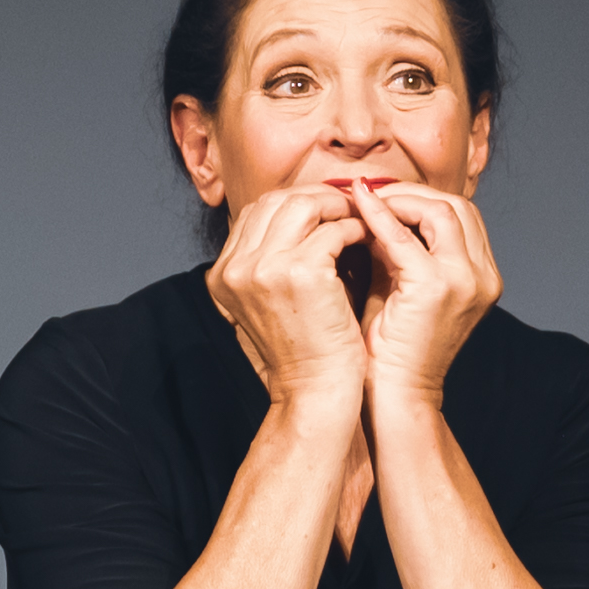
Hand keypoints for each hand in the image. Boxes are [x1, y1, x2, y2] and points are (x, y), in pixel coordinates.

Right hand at [208, 187, 369, 407]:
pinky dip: (353, 229)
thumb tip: (302, 214)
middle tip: (347, 204)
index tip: (323, 208)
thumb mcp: (270, 302)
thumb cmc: (305, 349)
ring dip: (335, 206)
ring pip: (301, 204)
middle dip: (315, 196)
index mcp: (222, 275)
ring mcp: (263, 268)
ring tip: (357, 218)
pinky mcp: (299, 272)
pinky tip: (366, 239)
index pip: (255, 213)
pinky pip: (332, 229)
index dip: (293, 203)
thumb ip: (271, 260)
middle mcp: (235, 269)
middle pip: (274, 201)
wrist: (315, 393)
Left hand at [347, 179, 502, 403]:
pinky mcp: (437, 287)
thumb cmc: (391, 350)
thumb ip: (395, 246)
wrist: (395, 396)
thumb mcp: (400, 287)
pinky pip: (405, 236)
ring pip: (441, 210)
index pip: (460, 217)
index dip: (420, 199)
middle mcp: (484, 277)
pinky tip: (355, 207)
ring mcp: (466, 281)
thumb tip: (370, 204)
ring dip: (398, 199)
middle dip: (411, 193)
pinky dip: (379, 216)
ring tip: (363, 200)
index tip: (380, 194)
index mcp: (482, 277)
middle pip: (457, 207)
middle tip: (369, 191)